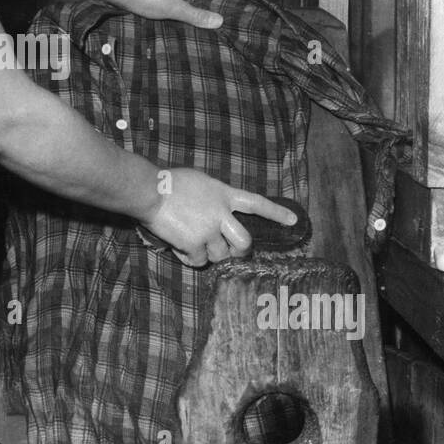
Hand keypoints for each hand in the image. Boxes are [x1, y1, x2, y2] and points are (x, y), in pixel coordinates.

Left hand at [125, 0, 222, 28]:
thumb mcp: (175, 9)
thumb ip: (197, 15)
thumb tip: (220, 20)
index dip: (214, 8)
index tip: (218, 24)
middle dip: (200, 13)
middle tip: (206, 32)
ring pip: (183, 1)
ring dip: (186, 14)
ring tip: (191, 32)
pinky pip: (172, 2)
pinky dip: (174, 12)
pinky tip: (174, 24)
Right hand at [143, 170, 297, 267]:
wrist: (151, 191)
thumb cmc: (170, 182)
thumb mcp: (201, 182)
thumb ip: (214, 197)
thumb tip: (216, 212)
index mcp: (224, 195)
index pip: (257, 204)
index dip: (276, 213)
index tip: (293, 221)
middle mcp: (221, 214)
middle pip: (244, 242)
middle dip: (239, 252)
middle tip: (229, 253)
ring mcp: (209, 230)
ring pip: (220, 255)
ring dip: (209, 255)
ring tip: (193, 245)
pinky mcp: (194, 244)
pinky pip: (198, 261)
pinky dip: (189, 259)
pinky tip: (179, 249)